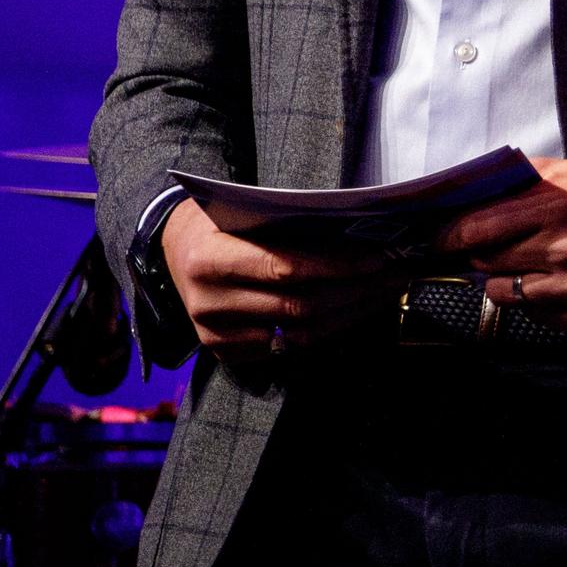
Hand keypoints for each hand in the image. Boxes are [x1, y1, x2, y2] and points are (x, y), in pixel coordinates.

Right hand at [159, 199, 399, 356]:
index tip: (378, 257)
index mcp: (210, 260)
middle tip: (395, 274)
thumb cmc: (218, 222)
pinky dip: (325, 331)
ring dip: (350, 314)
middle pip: (298, 306)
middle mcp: (208, 303)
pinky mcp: (224, 353)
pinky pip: (286, 348)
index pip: (284, 268)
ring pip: (298, 334)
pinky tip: (353, 311)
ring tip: (384, 292)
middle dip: (355, 291)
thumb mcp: (242, 213)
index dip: (336, 266)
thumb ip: (286, 227)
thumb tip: (357, 232)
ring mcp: (214, 334)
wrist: (172, 249)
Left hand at [437, 158, 566, 330]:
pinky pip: (535, 315)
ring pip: (504, 292)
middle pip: (485, 260)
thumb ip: (515, 181)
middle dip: (479, 254)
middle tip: (489, 248)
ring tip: (529, 263)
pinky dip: (536, 300)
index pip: (477, 228)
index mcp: (559, 201)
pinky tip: (557, 280)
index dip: (448, 235)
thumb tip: (461, 194)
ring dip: (505, 279)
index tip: (438, 239)